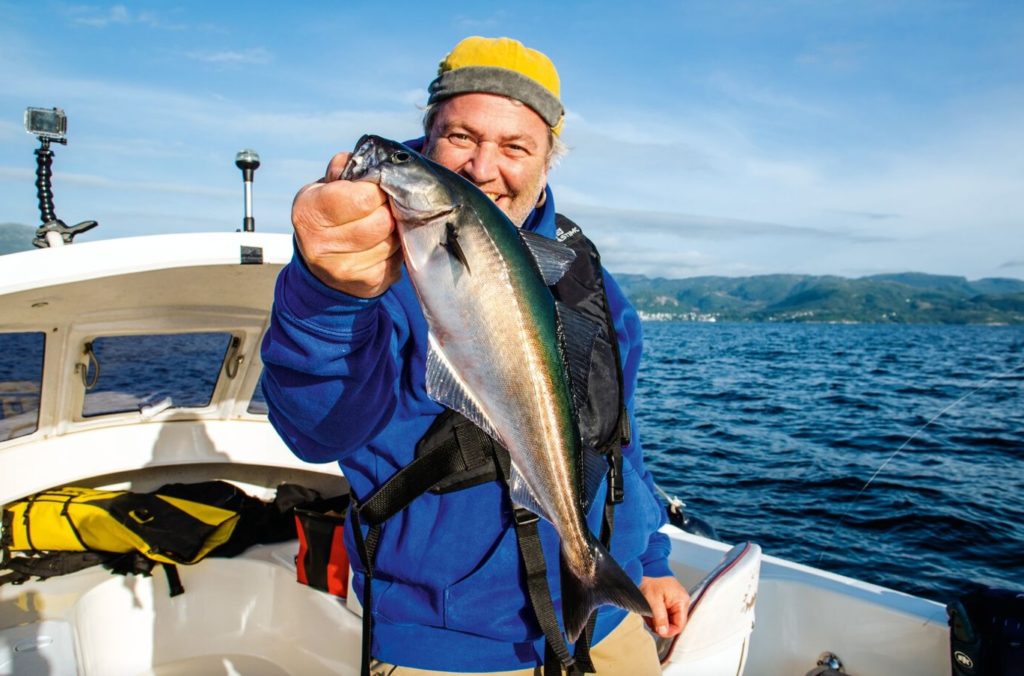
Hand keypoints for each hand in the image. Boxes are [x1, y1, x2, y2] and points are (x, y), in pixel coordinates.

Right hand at [291, 152, 401, 297]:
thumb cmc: (330, 215)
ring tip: (386, 224)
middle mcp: (319, 244)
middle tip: (387, 206)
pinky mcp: (366, 285)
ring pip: (392, 241)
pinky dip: (398, 250)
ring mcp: (342, 269)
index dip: (377, 190)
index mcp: (309, 211)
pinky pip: (397, 261)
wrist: (323, 265)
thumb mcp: (326, 187)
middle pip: (381, 222)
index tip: (379, 188)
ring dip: (397, 230)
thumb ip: (345, 168)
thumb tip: (370, 161)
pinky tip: (386, 244)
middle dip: (390, 210)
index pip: (360, 198)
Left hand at [639, 575, 688, 637]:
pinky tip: (649, 611)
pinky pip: (664, 615)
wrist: (644, 570)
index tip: (657, 631)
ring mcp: (675, 603)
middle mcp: (681, 602)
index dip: (669, 631)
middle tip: (650, 620)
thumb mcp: (653, 600)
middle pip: (674, 623)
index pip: (680, 625)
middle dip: (661, 625)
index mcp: (681, 601)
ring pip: (668, 621)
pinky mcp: (669, 603)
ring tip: (648, 613)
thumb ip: (660, 618)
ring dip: (657, 621)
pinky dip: (656, 616)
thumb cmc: (650, 581)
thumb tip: (664, 632)